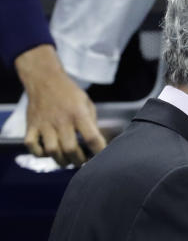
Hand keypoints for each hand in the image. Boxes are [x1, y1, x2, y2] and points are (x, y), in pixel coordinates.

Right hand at [15, 45, 105, 165]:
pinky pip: (31, 145)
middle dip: (79, 161)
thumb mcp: (87, 103)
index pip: (92, 138)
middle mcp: (61, 120)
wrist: (44, 78)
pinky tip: (47, 152)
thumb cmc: (69, 93)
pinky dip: (38, 153)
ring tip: (67, 160)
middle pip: (70, 149)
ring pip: (52, 151)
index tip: (102, 158)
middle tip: (82, 162)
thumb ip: (91, 123)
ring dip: (61, 161)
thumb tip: (96, 143)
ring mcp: (44, 124)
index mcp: (78, 114)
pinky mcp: (31, 125)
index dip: (99, 152)